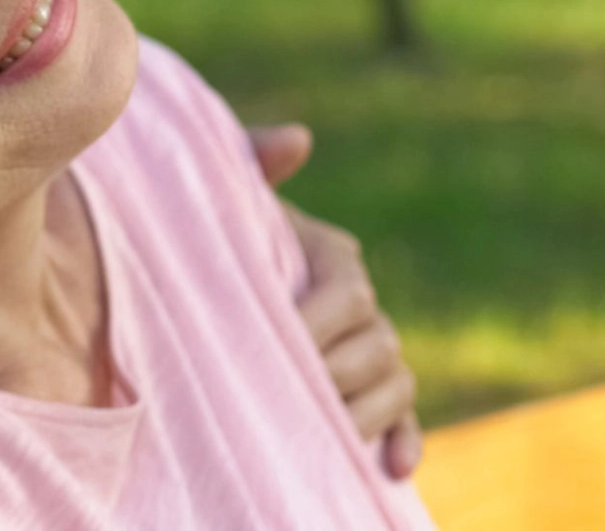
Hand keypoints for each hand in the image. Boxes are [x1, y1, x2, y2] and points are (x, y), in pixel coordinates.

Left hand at [247, 124, 423, 481]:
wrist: (200, 276)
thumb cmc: (212, 234)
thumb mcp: (226, 198)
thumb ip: (252, 161)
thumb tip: (298, 137)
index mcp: (334, 256)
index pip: (348, 290)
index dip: (319, 318)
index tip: (281, 337)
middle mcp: (362, 304)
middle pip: (377, 343)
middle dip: (337, 371)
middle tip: (292, 393)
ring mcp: (370, 350)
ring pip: (393, 382)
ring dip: (364, 411)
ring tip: (325, 433)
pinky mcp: (370, 393)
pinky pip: (402, 418)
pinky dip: (403, 440)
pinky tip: (391, 466)